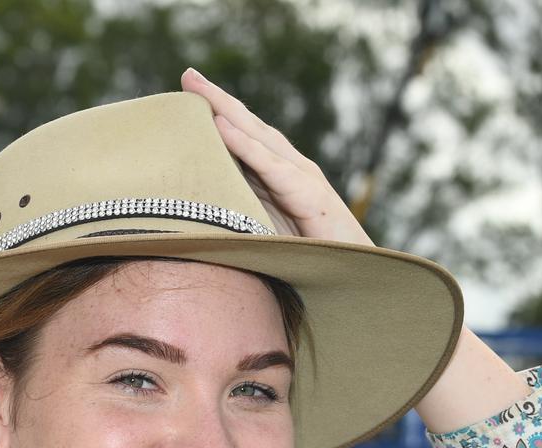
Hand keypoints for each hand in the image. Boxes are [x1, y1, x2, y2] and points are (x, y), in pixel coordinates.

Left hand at [181, 67, 373, 245]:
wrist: (354, 279)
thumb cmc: (310, 261)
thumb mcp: (267, 233)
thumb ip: (242, 213)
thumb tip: (201, 210)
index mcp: (281, 177)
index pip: (246, 138)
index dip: (219, 115)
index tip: (188, 95)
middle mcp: (292, 169)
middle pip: (250, 127)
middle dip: (218, 100)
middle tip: (188, 75)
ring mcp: (303, 178)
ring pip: (259, 136)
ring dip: (227, 110)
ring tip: (199, 89)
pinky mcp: (309, 195)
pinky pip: (271, 166)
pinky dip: (245, 145)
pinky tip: (222, 126)